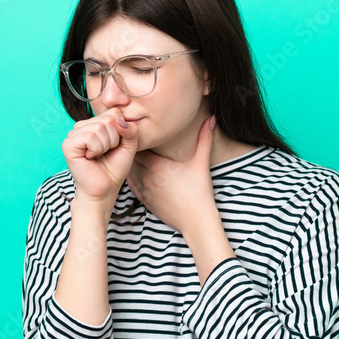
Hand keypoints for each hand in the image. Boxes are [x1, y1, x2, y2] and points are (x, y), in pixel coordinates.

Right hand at [62, 107, 139, 203]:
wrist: (104, 189)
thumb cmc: (114, 169)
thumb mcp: (129, 146)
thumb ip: (131, 130)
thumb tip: (119, 120)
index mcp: (95, 123)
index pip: (115, 112)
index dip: (121, 131)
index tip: (114, 146)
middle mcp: (82, 126)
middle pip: (108, 119)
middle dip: (113, 140)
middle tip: (105, 153)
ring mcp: (73, 134)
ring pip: (99, 127)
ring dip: (105, 146)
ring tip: (98, 156)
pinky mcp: (68, 144)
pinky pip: (89, 136)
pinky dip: (96, 149)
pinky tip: (90, 158)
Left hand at [127, 115, 217, 242]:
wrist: (196, 220)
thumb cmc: (200, 191)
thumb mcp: (201, 162)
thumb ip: (205, 138)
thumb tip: (211, 118)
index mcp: (158, 165)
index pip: (137, 146)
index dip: (136, 138)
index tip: (138, 131)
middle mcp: (146, 177)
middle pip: (129, 157)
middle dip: (130, 149)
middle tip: (131, 140)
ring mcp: (143, 189)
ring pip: (127, 170)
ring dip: (128, 163)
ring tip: (129, 154)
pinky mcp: (143, 200)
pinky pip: (129, 184)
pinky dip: (129, 175)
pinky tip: (132, 170)